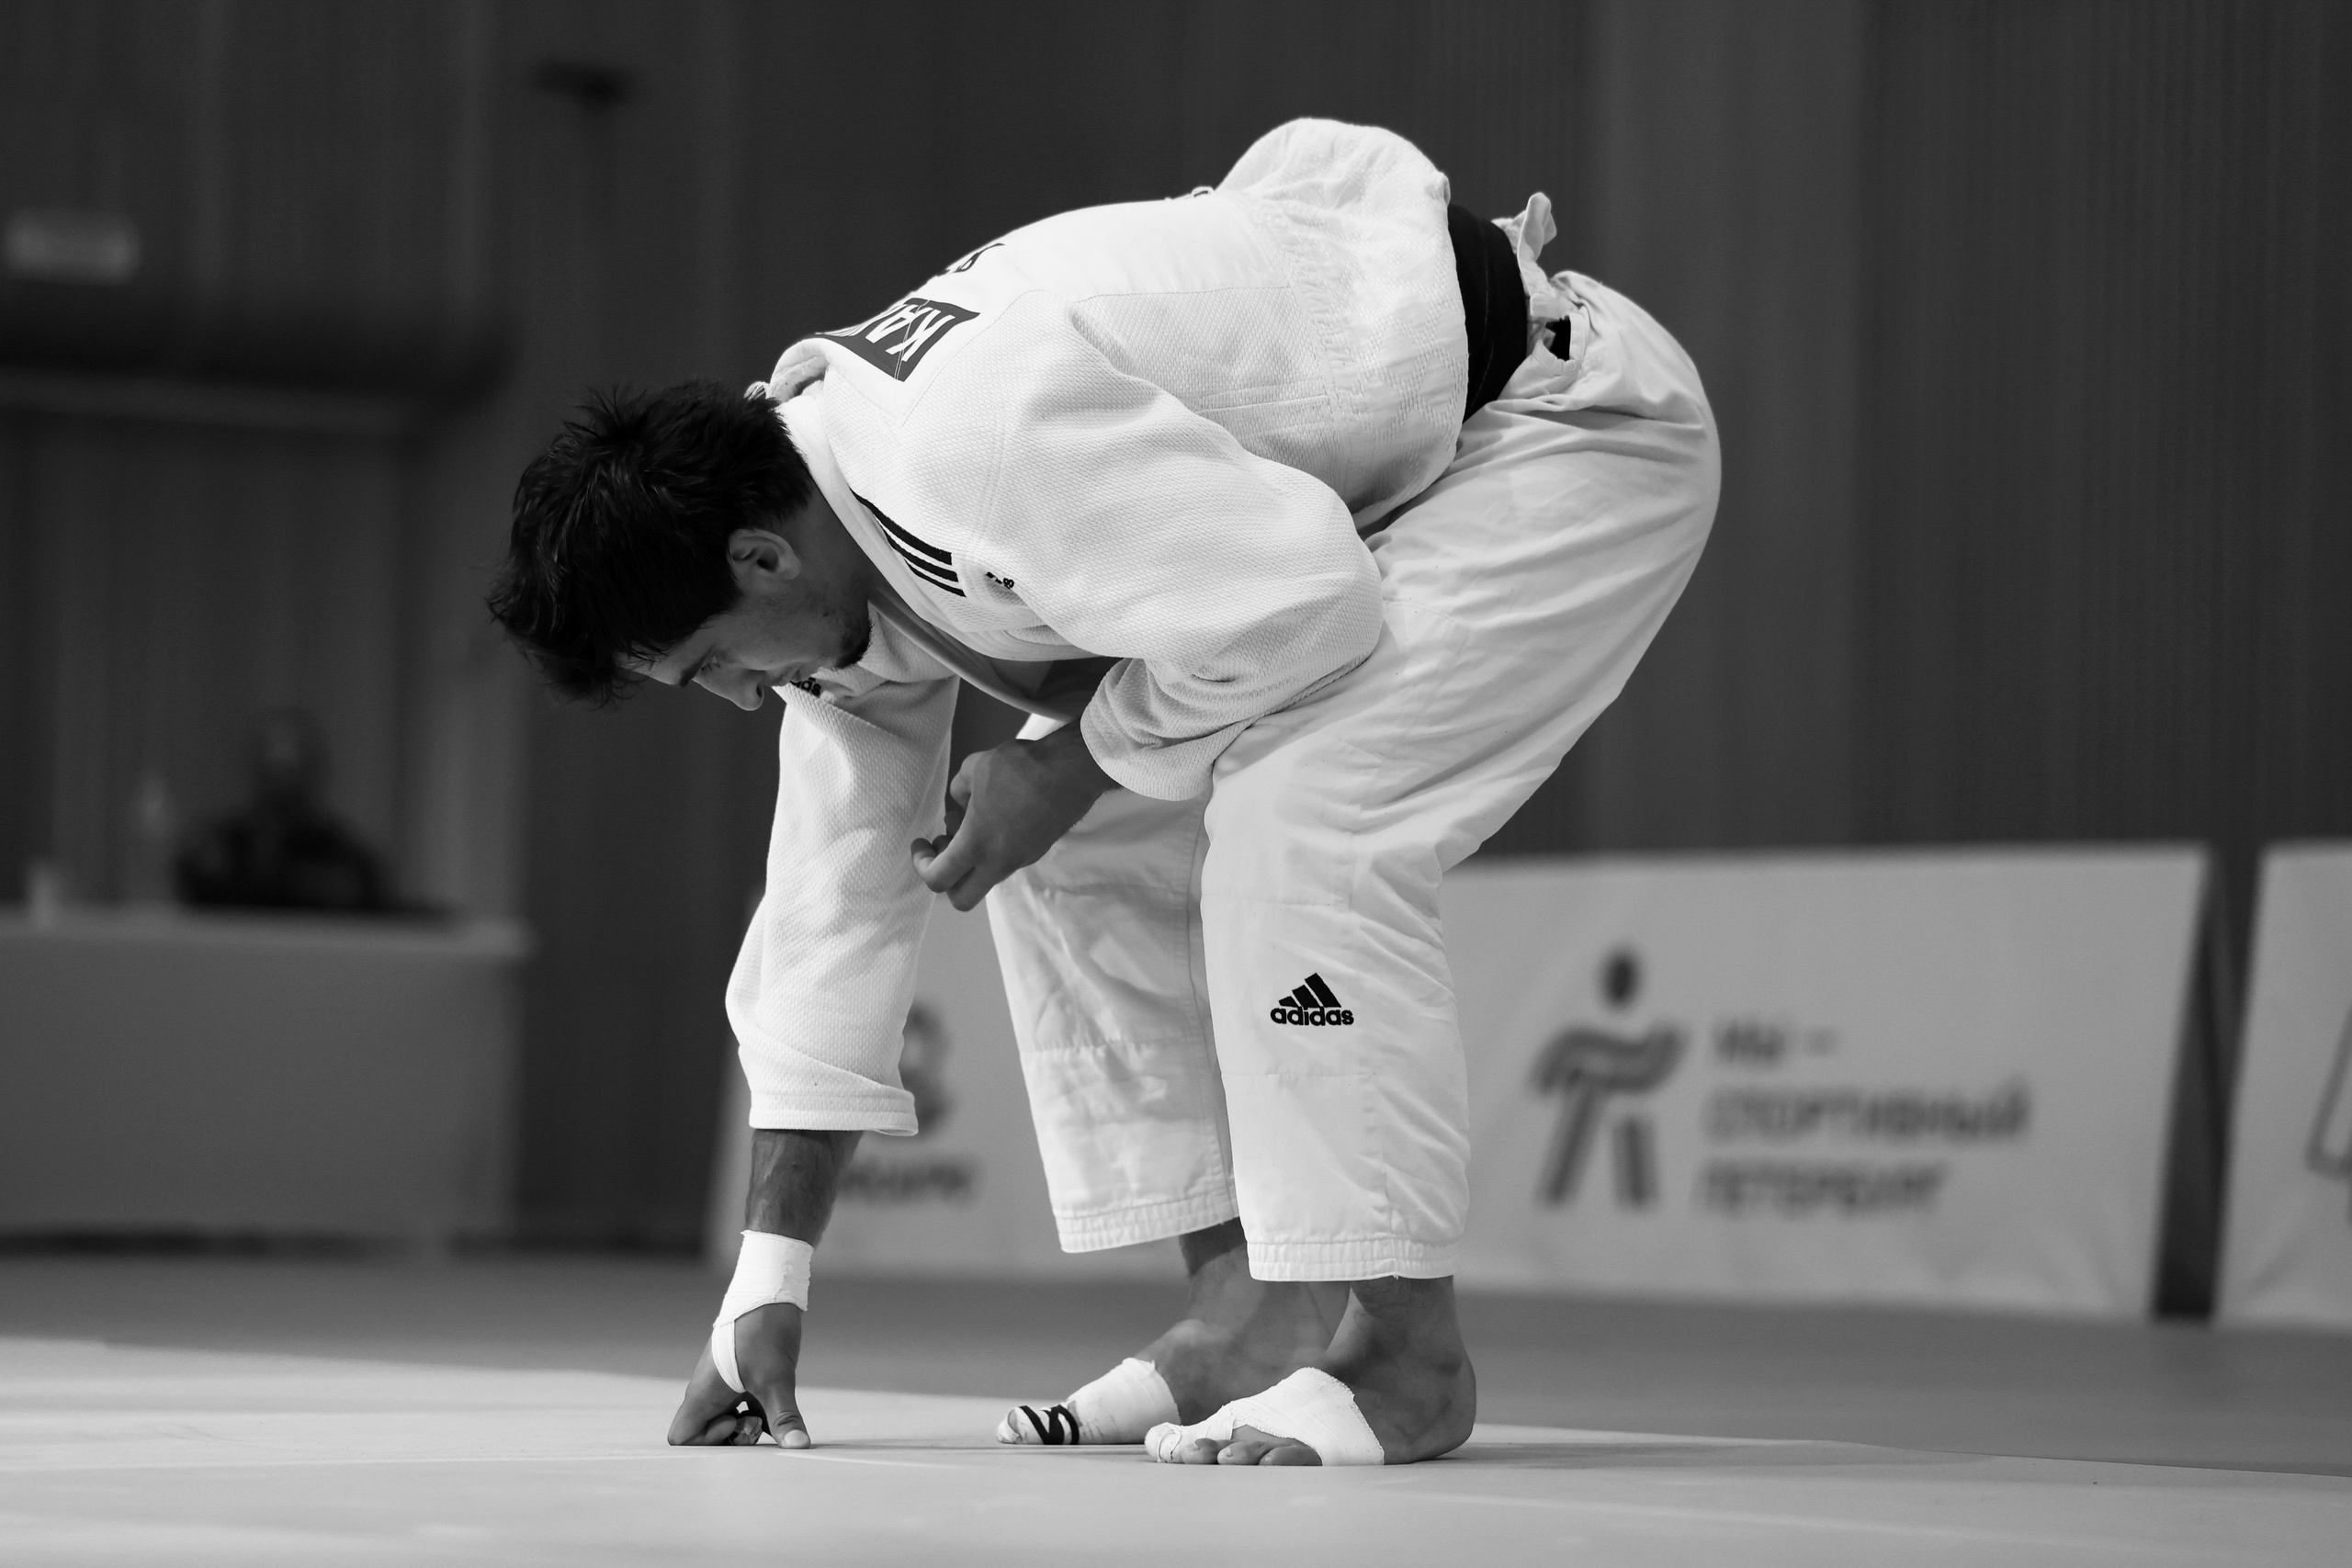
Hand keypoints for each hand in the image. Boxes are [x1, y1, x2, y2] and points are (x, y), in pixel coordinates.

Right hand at [665, 1302, 811, 1447]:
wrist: (772, 1293)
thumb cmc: (763, 1332)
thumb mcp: (776, 1380)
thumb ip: (784, 1417)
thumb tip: (798, 1447)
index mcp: (703, 1395)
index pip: (682, 1436)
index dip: (706, 1442)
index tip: (734, 1421)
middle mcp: (709, 1392)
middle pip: (706, 1433)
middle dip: (733, 1437)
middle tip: (758, 1423)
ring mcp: (726, 1385)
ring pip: (728, 1421)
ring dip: (750, 1425)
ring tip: (772, 1415)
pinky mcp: (743, 1378)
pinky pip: (745, 1407)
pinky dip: (761, 1413)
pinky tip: (780, 1406)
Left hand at [912, 723, 1113, 909]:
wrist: (1072, 771)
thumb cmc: (1019, 768)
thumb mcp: (973, 768)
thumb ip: (957, 791)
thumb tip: (960, 804)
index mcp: (977, 846)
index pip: (937, 879)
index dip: (921, 865)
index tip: (921, 843)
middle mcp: (999, 862)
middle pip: (962, 899)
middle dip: (946, 879)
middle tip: (944, 847)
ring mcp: (1021, 860)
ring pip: (985, 877)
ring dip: (970, 859)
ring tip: (969, 820)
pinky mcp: (1037, 851)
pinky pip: (1005, 861)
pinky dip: (991, 849)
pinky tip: (996, 817)